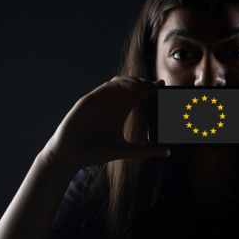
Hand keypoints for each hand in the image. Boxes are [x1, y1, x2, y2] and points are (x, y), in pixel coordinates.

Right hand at [42, 76, 169, 172]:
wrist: (70, 156)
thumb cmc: (94, 152)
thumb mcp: (124, 151)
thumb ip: (145, 150)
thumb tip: (167, 152)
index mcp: (120, 111)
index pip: (138, 95)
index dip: (150, 88)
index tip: (163, 87)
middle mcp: (111, 103)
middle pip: (131, 86)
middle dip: (144, 84)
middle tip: (157, 89)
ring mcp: (100, 100)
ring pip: (119, 83)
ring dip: (134, 82)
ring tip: (146, 88)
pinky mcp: (89, 100)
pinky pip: (106, 87)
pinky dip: (119, 85)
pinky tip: (131, 88)